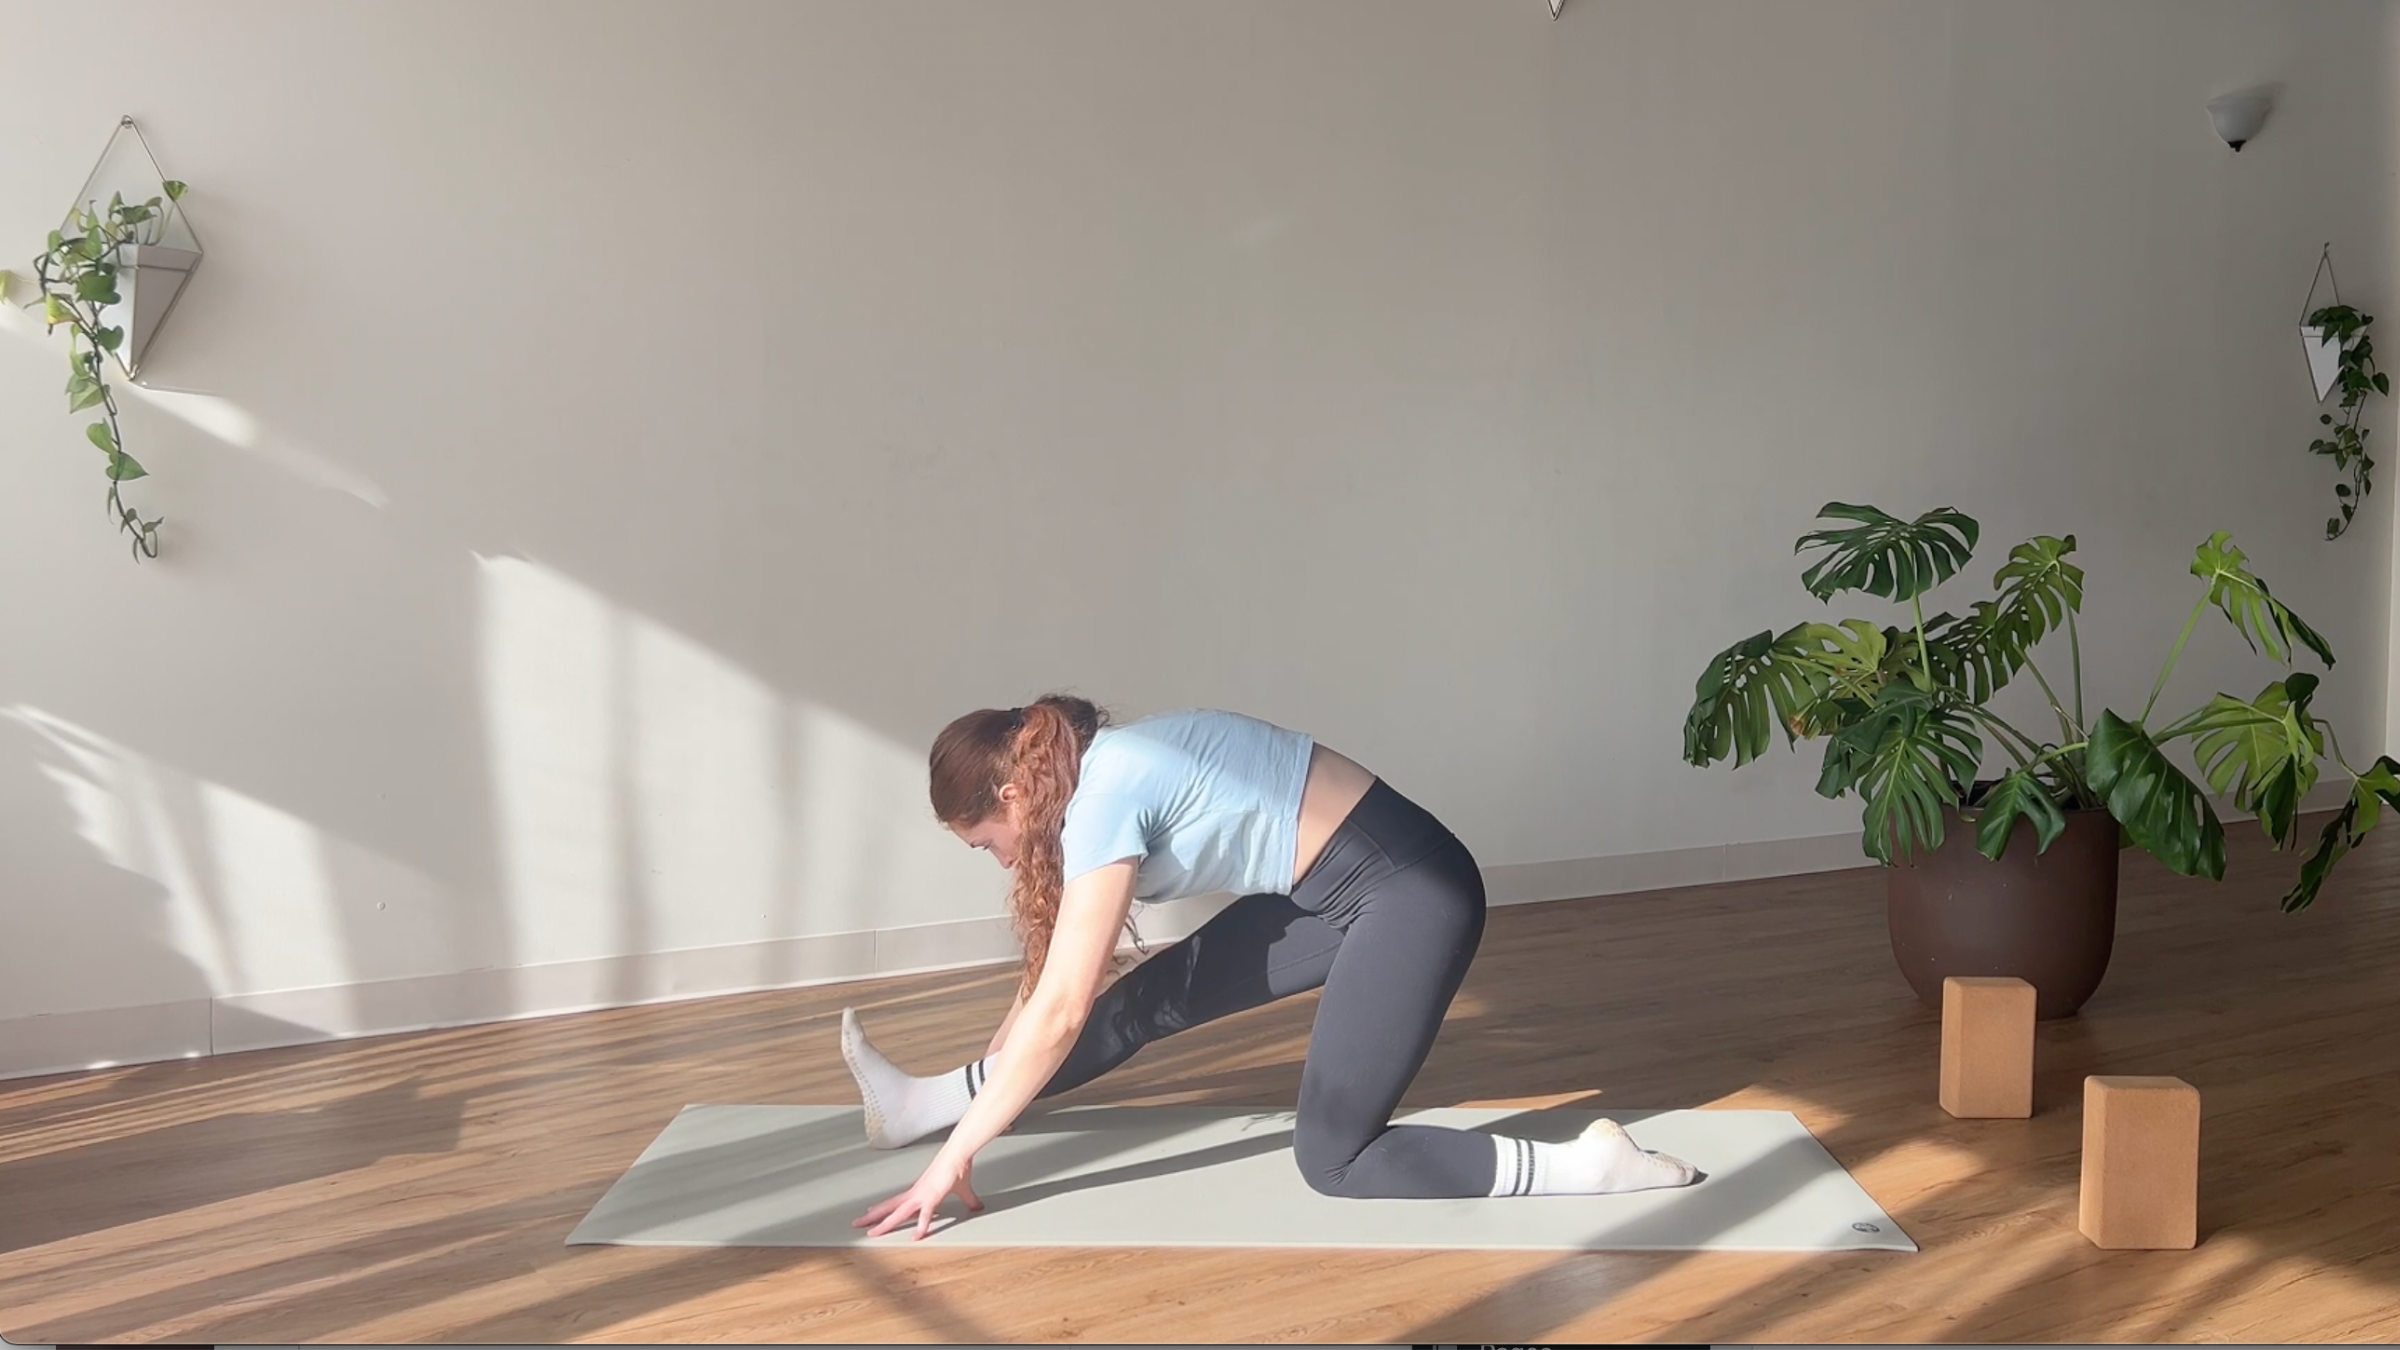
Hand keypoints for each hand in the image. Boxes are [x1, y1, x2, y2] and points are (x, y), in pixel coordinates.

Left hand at [855, 1152, 983, 1239]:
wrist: (959, 1154)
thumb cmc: (957, 1168)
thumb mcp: (962, 1190)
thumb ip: (968, 1200)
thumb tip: (977, 1206)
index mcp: (918, 1192)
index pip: (894, 1203)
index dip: (882, 1209)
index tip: (869, 1214)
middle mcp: (915, 1194)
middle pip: (889, 1208)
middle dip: (872, 1218)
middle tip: (856, 1225)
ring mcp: (922, 1196)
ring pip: (898, 1213)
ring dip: (884, 1223)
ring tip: (872, 1233)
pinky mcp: (933, 1197)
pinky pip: (925, 1214)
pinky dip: (921, 1226)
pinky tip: (916, 1237)